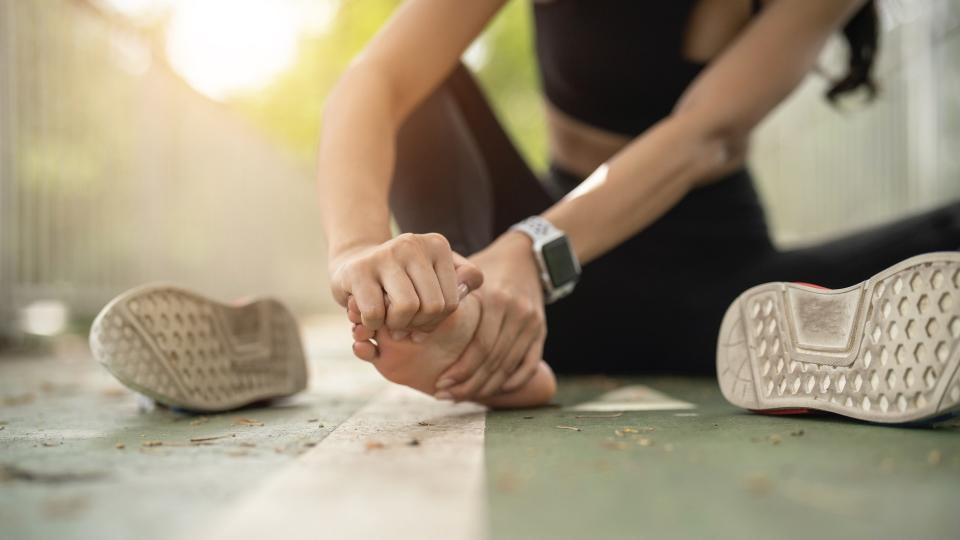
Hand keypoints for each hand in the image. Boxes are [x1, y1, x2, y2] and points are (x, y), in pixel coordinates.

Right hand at [330, 233, 482, 336]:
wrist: (353, 266)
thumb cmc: (402, 279)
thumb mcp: (435, 275)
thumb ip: (462, 279)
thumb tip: (469, 286)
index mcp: (437, 245)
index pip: (452, 302)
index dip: (436, 320)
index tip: (421, 317)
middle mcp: (412, 243)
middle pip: (432, 307)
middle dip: (418, 325)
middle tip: (404, 323)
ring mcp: (384, 254)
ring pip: (407, 309)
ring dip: (396, 325)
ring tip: (389, 319)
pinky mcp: (358, 270)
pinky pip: (376, 313)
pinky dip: (373, 324)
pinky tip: (368, 315)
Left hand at [434, 232, 545, 399]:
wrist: (525, 256)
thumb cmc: (484, 268)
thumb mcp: (463, 275)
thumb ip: (442, 296)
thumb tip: (404, 325)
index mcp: (494, 299)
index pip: (479, 346)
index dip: (460, 371)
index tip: (439, 385)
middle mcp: (515, 312)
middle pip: (493, 361)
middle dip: (468, 384)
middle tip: (445, 395)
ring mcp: (531, 322)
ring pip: (508, 366)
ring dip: (485, 388)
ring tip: (462, 396)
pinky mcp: (540, 329)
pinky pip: (528, 364)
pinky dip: (512, 382)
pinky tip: (492, 391)